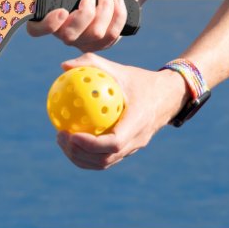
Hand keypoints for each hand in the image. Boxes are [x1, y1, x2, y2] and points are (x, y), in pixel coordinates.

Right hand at [27, 0, 136, 51]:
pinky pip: (111, 35)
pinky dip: (118, 14)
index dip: (47, 25)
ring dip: (105, 9)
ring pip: (95, 34)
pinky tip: (118, 2)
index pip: (36, 30)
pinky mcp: (100, 45)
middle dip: (85, 14)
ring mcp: (82, 42)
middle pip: (69, 36)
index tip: (62, 11)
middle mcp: (63, 33)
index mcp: (50, 17)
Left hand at [55, 53, 189, 169]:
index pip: (114, 143)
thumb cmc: (140, 80)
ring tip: (61, 140)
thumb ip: (92, 64)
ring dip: (80, 157)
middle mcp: (137, 140)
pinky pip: (105, 158)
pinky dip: (86, 155)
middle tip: (60, 136)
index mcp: (138, 122)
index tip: (71, 134)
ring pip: (104, 163)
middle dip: (79, 153)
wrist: (168, 96)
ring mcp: (133, 148)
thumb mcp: (119, 69)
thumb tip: (63, 66)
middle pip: (105, 159)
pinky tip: (70, 140)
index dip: (91, 144)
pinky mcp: (128, 150)